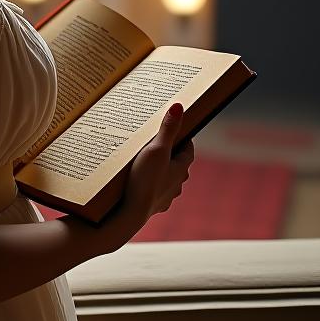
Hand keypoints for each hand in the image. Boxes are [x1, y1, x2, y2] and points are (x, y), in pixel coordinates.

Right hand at [113, 103, 194, 240]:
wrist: (131, 214)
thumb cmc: (145, 180)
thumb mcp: (156, 149)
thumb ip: (167, 128)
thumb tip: (179, 106)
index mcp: (181, 168)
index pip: (188, 149)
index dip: (183, 138)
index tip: (176, 129)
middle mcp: (177, 184)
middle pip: (177, 164)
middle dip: (169, 154)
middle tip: (155, 143)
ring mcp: (166, 196)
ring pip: (166, 179)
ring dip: (159, 171)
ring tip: (144, 162)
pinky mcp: (154, 206)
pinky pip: (154, 192)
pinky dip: (150, 186)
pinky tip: (138, 183)